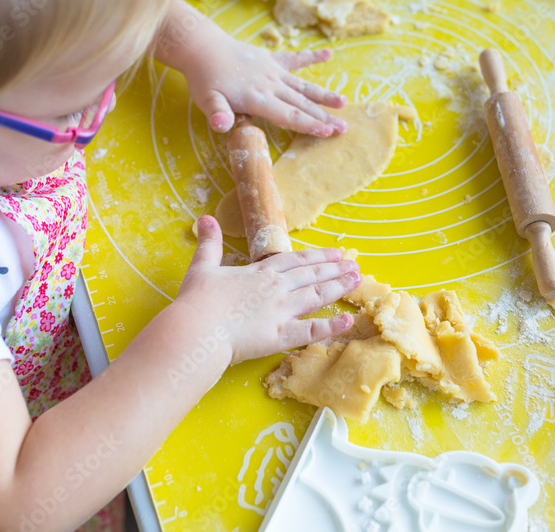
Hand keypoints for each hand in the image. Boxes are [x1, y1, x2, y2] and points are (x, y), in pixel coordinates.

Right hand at [173, 216, 359, 363]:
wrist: (196, 328)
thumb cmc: (197, 300)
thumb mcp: (202, 266)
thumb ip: (209, 243)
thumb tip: (205, 217)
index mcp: (259, 272)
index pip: (294, 260)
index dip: (317, 255)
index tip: (335, 252)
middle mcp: (276, 288)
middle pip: (311, 275)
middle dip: (335, 269)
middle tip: (355, 265)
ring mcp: (281, 311)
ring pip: (316, 295)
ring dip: (339, 287)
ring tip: (357, 281)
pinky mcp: (280, 336)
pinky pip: (311, 331)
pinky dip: (331, 326)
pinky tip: (348, 321)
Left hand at [182, 37, 348, 136]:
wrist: (203, 47)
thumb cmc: (205, 79)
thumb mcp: (207, 100)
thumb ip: (218, 114)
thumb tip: (222, 127)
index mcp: (258, 98)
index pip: (289, 115)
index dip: (309, 124)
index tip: (328, 132)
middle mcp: (271, 84)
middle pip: (302, 103)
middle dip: (324, 117)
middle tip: (345, 127)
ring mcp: (273, 71)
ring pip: (304, 85)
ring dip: (324, 95)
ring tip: (344, 103)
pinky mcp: (272, 59)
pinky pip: (295, 59)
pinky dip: (312, 56)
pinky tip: (329, 54)